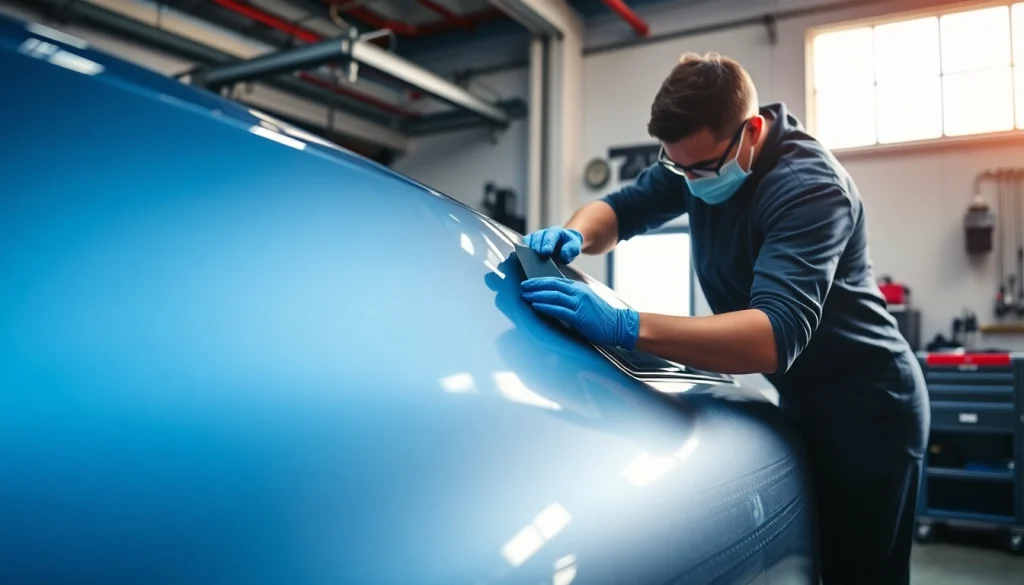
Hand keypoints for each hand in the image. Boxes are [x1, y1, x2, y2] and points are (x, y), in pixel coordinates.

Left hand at [521, 277, 639, 347]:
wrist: (619, 325)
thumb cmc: (602, 316)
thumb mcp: (586, 301)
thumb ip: (571, 298)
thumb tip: (553, 299)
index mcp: (579, 288)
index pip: (555, 281)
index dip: (540, 281)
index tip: (528, 283)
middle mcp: (578, 293)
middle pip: (552, 286)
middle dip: (535, 286)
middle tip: (522, 287)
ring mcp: (579, 304)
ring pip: (553, 296)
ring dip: (537, 296)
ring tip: (525, 296)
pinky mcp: (579, 317)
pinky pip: (559, 310)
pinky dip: (546, 307)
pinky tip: (536, 306)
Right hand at [522, 226, 582, 263]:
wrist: (565, 244)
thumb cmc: (569, 245)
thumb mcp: (575, 246)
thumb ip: (571, 249)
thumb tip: (563, 254)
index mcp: (556, 232)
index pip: (550, 236)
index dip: (547, 243)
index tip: (545, 251)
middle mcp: (544, 233)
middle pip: (537, 237)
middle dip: (536, 246)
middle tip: (537, 254)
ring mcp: (535, 238)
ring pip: (529, 241)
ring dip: (528, 249)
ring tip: (528, 258)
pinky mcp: (530, 244)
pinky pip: (524, 246)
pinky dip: (522, 251)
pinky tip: (522, 258)